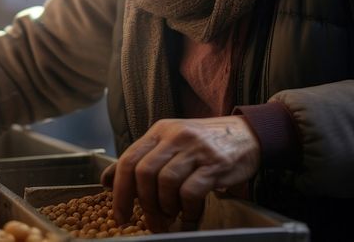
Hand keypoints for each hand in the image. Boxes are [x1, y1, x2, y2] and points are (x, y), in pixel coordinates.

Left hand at [111, 116, 259, 232]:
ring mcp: (195, 149)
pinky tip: (190, 216)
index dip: (119, 191)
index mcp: (159, 131)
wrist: (247, 133)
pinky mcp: (215, 164)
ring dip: (165, 207)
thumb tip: (106, 180)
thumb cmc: (203, 143)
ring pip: (166, 182)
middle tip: (150, 222)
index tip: (120, 215)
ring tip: (171, 217)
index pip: (128, 159)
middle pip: (144, 172)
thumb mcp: (170, 143)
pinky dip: (187, 210)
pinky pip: (192, 191)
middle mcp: (174, 136)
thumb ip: (141, 159)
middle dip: (143, 204)